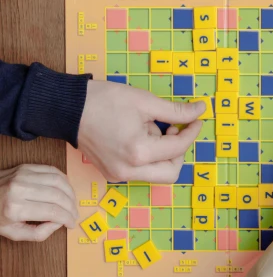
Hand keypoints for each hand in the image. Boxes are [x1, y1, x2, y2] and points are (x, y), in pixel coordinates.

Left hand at [0, 164, 77, 241]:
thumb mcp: (13, 233)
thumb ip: (38, 233)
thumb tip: (58, 223)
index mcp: (16, 209)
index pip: (52, 212)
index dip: (66, 218)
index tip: (71, 223)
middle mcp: (21, 189)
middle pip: (57, 196)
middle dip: (71, 206)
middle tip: (74, 214)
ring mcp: (24, 175)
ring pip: (58, 180)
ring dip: (70, 192)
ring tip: (72, 202)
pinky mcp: (26, 167)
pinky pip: (52, 170)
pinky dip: (63, 179)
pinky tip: (66, 188)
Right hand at [78, 80, 204, 182]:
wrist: (69, 108)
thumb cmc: (105, 101)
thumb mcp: (146, 102)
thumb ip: (176, 111)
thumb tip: (200, 110)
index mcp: (138, 152)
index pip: (178, 148)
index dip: (192, 131)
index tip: (197, 118)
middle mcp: (129, 171)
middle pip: (171, 172)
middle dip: (179, 150)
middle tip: (175, 128)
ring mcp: (118, 175)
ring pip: (156, 174)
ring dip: (163, 153)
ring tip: (151, 128)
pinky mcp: (112, 174)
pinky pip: (141, 170)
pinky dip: (148, 156)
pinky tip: (139, 134)